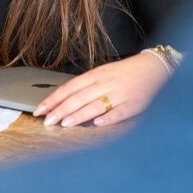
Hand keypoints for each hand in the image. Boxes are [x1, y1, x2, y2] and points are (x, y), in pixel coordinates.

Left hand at [34, 52, 170, 127]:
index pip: (68, 88)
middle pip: (78, 98)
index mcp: (94, 75)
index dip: (53, 100)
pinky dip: (108, 118)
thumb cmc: (122, 73)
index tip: (39, 110)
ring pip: (95, 105)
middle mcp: (104, 84)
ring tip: (64, 124)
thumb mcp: (100, 74)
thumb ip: (84, 87)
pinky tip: (97, 124)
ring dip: (79, 115)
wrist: (152, 68)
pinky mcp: (133, 104)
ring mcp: (119, 94)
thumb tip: (62, 101)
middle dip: (60, 110)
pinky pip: (119, 112)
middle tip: (47, 121)